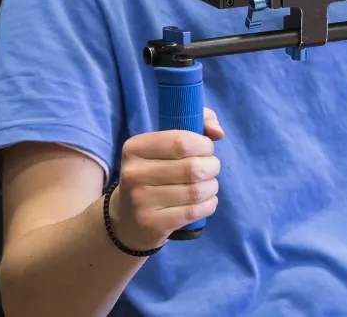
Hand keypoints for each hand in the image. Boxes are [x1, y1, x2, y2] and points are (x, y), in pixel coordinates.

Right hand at [108, 107, 223, 249]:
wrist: (128, 218)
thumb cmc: (156, 170)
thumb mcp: (167, 142)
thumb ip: (198, 122)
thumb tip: (218, 133)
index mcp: (135, 147)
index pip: (182, 142)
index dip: (204, 145)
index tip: (207, 148)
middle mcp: (134, 173)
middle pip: (192, 168)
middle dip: (212, 167)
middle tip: (210, 168)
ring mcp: (140, 201)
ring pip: (196, 191)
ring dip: (212, 187)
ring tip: (207, 185)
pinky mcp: (152, 223)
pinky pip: (195, 211)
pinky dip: (209, 204)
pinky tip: (205, 201)